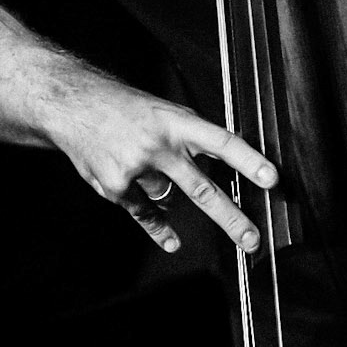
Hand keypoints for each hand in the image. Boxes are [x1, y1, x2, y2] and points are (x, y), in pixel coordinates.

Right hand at [50, 81, 278, 255]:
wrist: (74, 106)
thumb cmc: (126, 107)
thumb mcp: (165, 110)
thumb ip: (193, 135)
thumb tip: (228, 160)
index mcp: (176, 122)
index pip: (221, 142)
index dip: (248, 161)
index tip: (271, 179)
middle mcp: (158, 146)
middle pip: (203, 189)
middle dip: (231, 218)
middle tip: (254, 240)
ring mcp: (136, 170)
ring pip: (171, 199)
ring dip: (171, 193)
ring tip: (173, 183)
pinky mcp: (116, 188)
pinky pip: (146, 214)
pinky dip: (160, 227)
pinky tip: (173, 240)